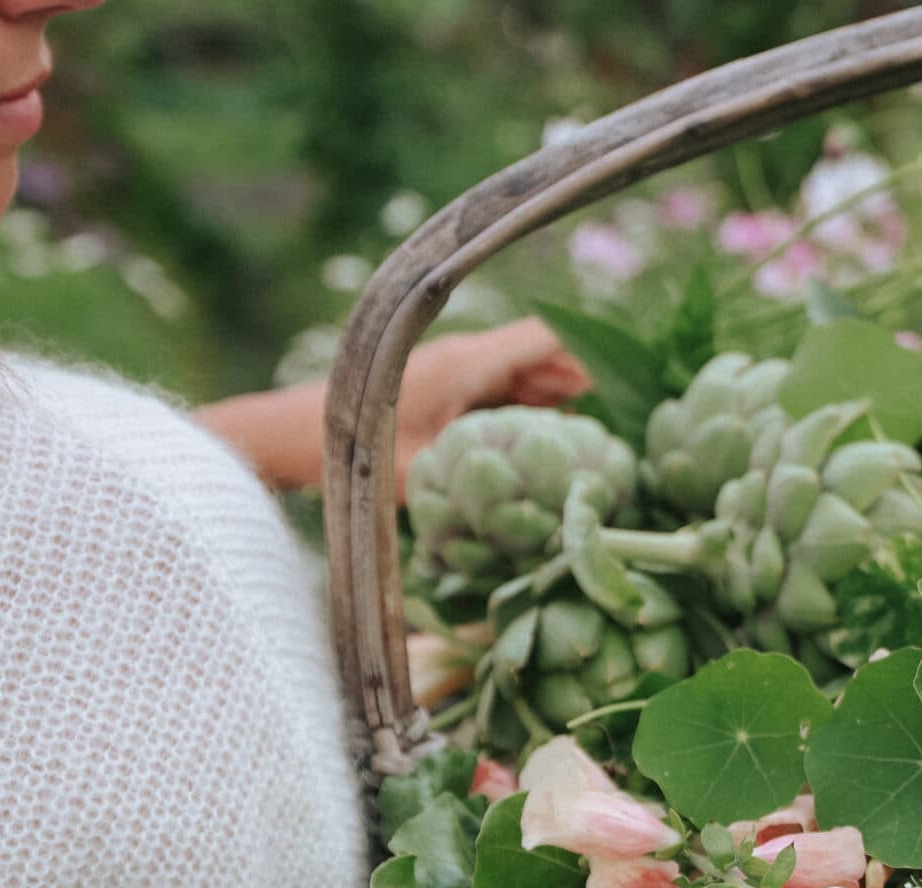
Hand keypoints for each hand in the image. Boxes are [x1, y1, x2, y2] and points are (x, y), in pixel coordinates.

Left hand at [192, 318, 591, 494]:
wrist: (288, 437)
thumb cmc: (351, 452)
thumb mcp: (423, 476)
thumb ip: (481, 486)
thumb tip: (542, 514)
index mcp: (468, 362)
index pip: (547, 340)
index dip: (593, 354)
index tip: (632, 379)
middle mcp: (464, 359)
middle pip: (540, 359)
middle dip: (583, 385)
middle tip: (628, 420)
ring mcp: (451, 374)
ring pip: (519, 379)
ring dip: (554, 402)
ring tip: (597, 438)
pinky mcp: (437, 393)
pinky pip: (495, 396)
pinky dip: (523, 415)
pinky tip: (544, 450)